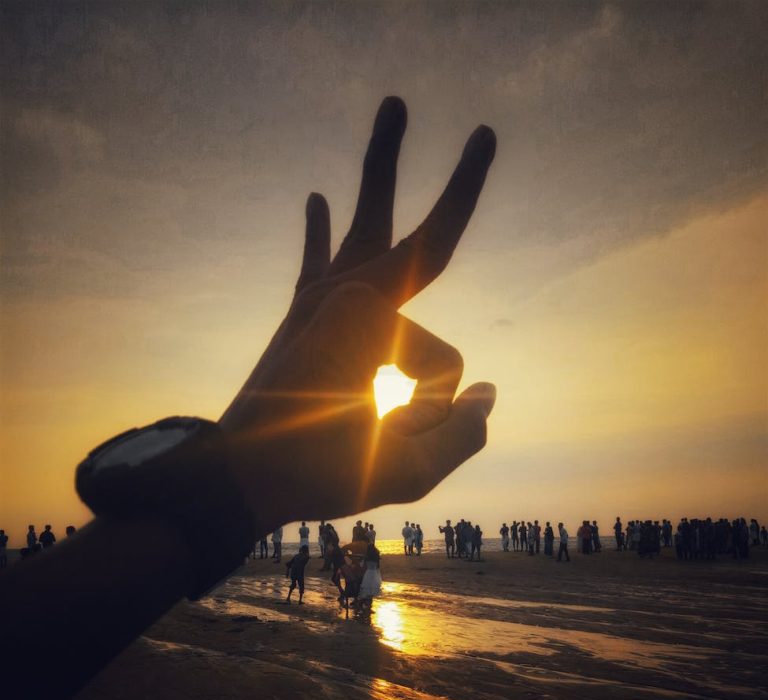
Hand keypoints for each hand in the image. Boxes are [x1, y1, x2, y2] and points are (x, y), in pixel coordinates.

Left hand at [220, 96, 496, 529]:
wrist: (230, 478)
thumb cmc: (315, 476)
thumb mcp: (405, 474)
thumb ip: (464, 435)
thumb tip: (491, 394)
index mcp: (369, 319)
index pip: (444, 363)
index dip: (429, 413)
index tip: (389, 439)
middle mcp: (345, 293)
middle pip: (424, 240)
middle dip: (459, 189)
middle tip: (484, 134)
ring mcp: (320, 300)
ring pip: (368, 228)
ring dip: (382, 169)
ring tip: (394, 105)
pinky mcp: (300, 316)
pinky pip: (316, 262)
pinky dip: (319, 233)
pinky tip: (314, 200)